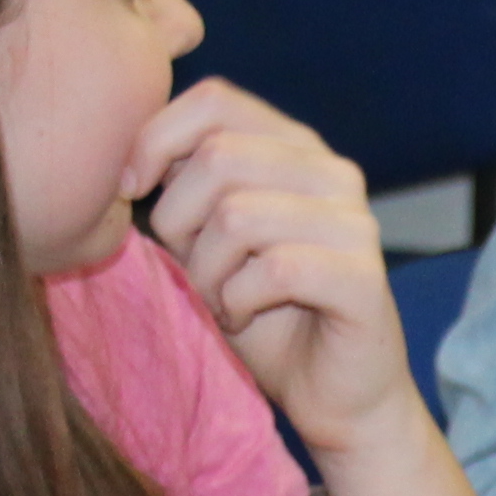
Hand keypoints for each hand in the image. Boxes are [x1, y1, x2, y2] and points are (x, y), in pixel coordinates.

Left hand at [125, 79, 420, 457]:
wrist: (333, 395)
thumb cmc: (266, 316)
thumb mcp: (208, 239)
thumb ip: (186, 186)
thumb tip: (135, 152)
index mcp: (296, 149)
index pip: (215, 100)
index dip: (156, 138)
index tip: (132, 192)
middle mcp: (333, 172)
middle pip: (218, 158)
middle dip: (179, 222)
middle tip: (194, 271)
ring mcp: (354, 222)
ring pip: (237, 215)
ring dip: (206, 271)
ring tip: (220, 300)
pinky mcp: (364, 276)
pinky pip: (272, 269)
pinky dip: (237, 300)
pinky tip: (243, 317)